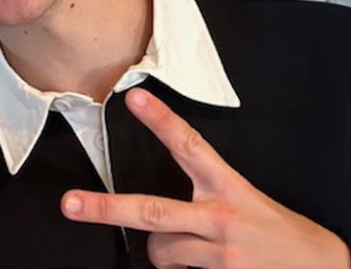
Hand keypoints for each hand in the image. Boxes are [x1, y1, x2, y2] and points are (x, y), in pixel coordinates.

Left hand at [60, 88, 350, 268]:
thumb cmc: (280, 235)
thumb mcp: (248, 202)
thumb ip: (206, 200)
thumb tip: (162, 219)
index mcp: (228, 187)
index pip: (189, 146)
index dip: (160, 120)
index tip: (132, 97)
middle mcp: (221, 217)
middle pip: (153, 211)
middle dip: (106, 208)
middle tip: (69, 204)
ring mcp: (221, 252)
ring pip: (161, 250)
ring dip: (161, 254)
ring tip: (187, 254)